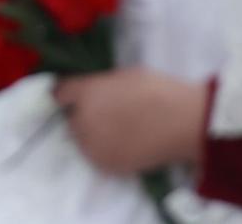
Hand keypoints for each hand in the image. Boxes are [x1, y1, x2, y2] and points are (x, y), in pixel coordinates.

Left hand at [53, 69, 207, 176]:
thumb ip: (102, 85)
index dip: (68, 94)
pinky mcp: (106, 165)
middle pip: (71, 119)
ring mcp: (93, 146)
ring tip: (118, 130)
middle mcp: (83, 120)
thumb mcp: (125, 75)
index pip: (60, 94)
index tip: (74, 96)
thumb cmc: (158, 90)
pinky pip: (97, 156)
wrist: (182, 122)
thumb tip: (94, 92)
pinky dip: (106, 151)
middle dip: (83, 116)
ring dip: (93, 135)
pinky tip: (125, 143)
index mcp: (87, 92)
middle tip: (107, 114)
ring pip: (83, 140)